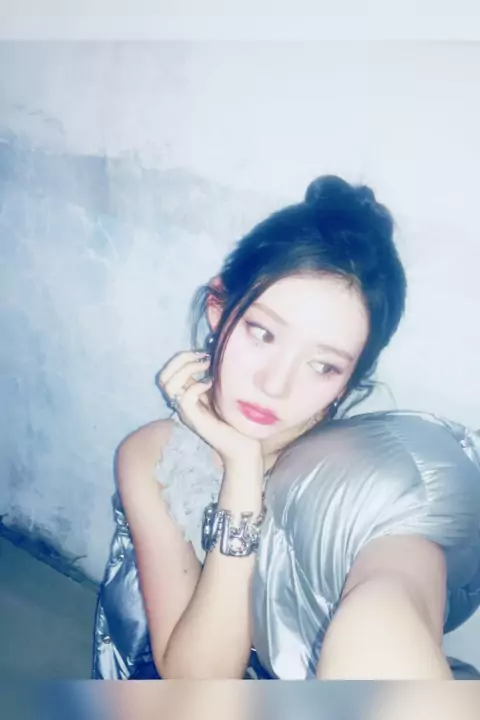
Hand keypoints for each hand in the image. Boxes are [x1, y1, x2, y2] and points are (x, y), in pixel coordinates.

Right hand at [157, 350, 262, 466]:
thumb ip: (209, 377)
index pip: (166, 373)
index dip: (181, 358)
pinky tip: (211, 383)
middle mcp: (181, 404)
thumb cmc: (234, 419)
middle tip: (204, 359)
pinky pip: (185, 398)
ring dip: (188, 370)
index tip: (202, 353)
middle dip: (182, 360)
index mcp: (184, 396)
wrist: (243, 445)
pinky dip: (197, 386)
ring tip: (207, 369)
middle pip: (163, 377)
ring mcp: (186, 413)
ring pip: (170, 386)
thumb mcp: (219, 392)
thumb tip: (209, 354)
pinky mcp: (195, 420)